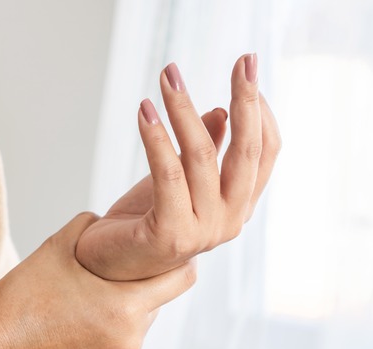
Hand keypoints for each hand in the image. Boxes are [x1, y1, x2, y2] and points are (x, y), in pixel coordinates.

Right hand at [0, 212, 196, 348]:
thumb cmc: (24, 293)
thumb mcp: (60, 244)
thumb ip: (97, 225)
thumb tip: (119, 220)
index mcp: (125, 306)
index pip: (182, 278)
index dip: (179, 259)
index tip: (167, 248)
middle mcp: (131, 339)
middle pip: (159, 301)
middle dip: (144, 284)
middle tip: (119, 269)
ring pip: (141, 323)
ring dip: (127, 308)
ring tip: (94, 295)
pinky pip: (123, 344)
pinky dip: (112, 330)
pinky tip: (84, 319)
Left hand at [76, 54, 281, 280]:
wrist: (107, 266)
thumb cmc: (145, 220)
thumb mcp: (180, 179)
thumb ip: (207, 151)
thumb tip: (222, 112)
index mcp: (239, 205)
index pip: (265, 152)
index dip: (261, 109)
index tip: (247, 69)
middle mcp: (230, 220)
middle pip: (247, 151)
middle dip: (246, 100)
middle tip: (243, 59)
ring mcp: (204, 231)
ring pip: (201, 156)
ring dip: (183, 109)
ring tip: (167, 76)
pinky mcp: (171, 234)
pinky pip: (168, 174)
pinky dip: (156, 137)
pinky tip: (145, 110)